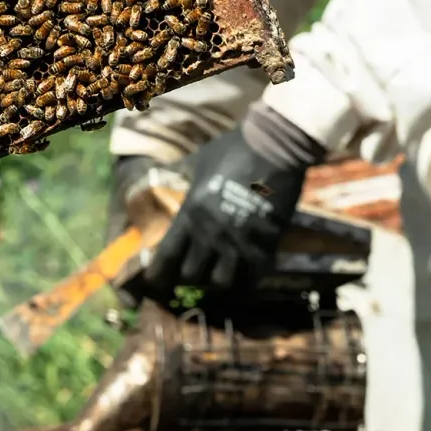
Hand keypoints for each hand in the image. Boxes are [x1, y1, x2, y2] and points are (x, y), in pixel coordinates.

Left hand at [140, 124, 307, 299]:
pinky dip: (245, 282)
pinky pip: (253, 279)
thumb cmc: (232, 149)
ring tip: (217, 272)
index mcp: (190, 212)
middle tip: (190, 270)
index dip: (158, 275)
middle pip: (191, 276)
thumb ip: (181, 182)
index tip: (155, 282)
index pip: (166, 257)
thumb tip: (162, 184)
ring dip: (217, 282)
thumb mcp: (197, 165)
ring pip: (222, 284)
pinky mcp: (267, 245)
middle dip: (187, 277)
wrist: (275, 147)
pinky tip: (241, 274)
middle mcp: (212, 233)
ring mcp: (240, 241)